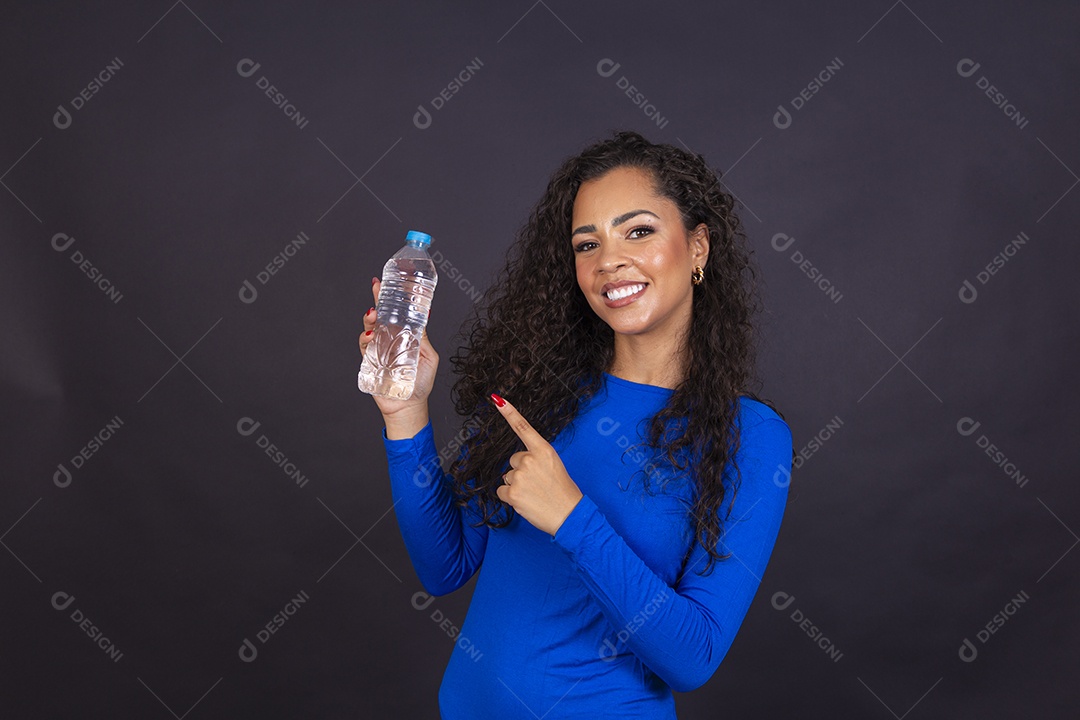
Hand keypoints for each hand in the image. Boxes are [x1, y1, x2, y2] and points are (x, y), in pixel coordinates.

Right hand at [359, 277, 438, 417]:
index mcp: (404, 334)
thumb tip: (424, 317)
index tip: (393, 282)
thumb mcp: (429, 357)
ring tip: (373, 313)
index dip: (395, 297)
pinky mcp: (369, 360)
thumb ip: (423, 338)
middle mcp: (390, 338)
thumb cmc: (421, 383)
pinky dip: (365, 338)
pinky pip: (363, 345)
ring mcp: (378, 348)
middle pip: (381, 314)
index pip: (398, 312)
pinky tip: (370, 336)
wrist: (408, 405)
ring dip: (370, 318)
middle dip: (378, 299)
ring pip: (370, 326)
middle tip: (377, 287)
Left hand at [491, 393, 583, 536]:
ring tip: (534, 494)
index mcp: (544, 450)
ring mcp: (519, 475)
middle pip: (513, 460)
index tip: (497, 400)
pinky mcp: (512, 492)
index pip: (523, 428)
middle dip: (521, 471)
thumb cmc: (563, 493)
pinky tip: (525, 501)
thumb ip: (536, 459)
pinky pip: (502, 491)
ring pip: (507, 477)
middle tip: (537, 484)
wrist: (569, 515)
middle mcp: (530, 459)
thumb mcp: (554, 466)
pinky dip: (510, 498)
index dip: (510, 413)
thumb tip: (518, 463)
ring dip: (516, 486)